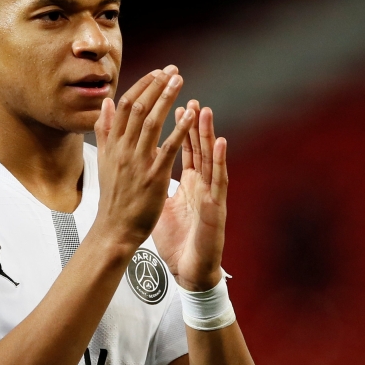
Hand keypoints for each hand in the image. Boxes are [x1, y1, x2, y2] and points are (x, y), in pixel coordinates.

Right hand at [93, 66, 195, 250]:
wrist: (114, 229)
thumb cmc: (113, 198)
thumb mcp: (104, 160)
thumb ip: (104, 130)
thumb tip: (105, 103)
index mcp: (112, 144)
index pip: (124, 105)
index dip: (141, 86)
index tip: (156, 73)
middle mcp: (122, 149)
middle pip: (137, 108)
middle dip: (156, 85)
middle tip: (172, 70)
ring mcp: (137, 162)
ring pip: (151, 122)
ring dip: (166, 98)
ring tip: (179, 81)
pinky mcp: (153, 177)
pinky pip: (167, 147)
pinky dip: (179, 128)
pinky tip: (190, 114)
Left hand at [152, 101, 227, 290]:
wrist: (190, 269)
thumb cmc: (179, 240)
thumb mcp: (163, 206)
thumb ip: (156, 184)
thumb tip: (143, 168)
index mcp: (188, 182)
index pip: (182, 148)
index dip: (177, 125)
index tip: (170, 102)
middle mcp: (201, 184)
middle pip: (197, 147)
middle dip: (192, 121)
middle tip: (187, 95)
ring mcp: (210, 194)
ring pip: (211, 158)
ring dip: (208, 133)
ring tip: (205, 109)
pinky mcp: (217, 207)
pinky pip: (219, 181)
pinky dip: (220, 161)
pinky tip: (221, 143)